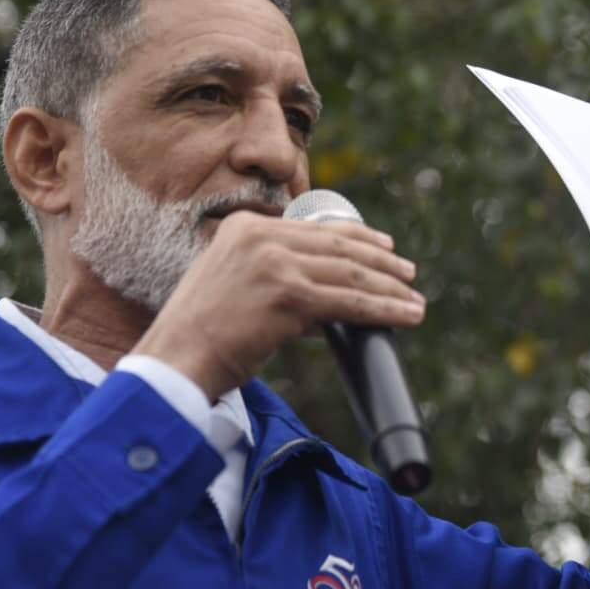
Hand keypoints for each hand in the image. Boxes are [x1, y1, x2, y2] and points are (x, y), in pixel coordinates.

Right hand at [131, 212, 424, 400]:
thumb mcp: (234, 287)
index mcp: (244, 227)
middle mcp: (260, 236)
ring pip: (350, 275)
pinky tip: (406, 316)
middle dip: (381, 262)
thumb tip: (327, 298)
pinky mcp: (288, 296)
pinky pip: (350, 304)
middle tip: (408, 272)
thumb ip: (274, 278)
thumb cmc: (201, 336)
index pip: (316, 228)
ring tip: (414, 300)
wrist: (175, 361)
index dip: (358, 237)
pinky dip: (385, 311)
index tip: (385, 246)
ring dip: (390, 289)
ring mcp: (275, 264)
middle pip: (339, 247)